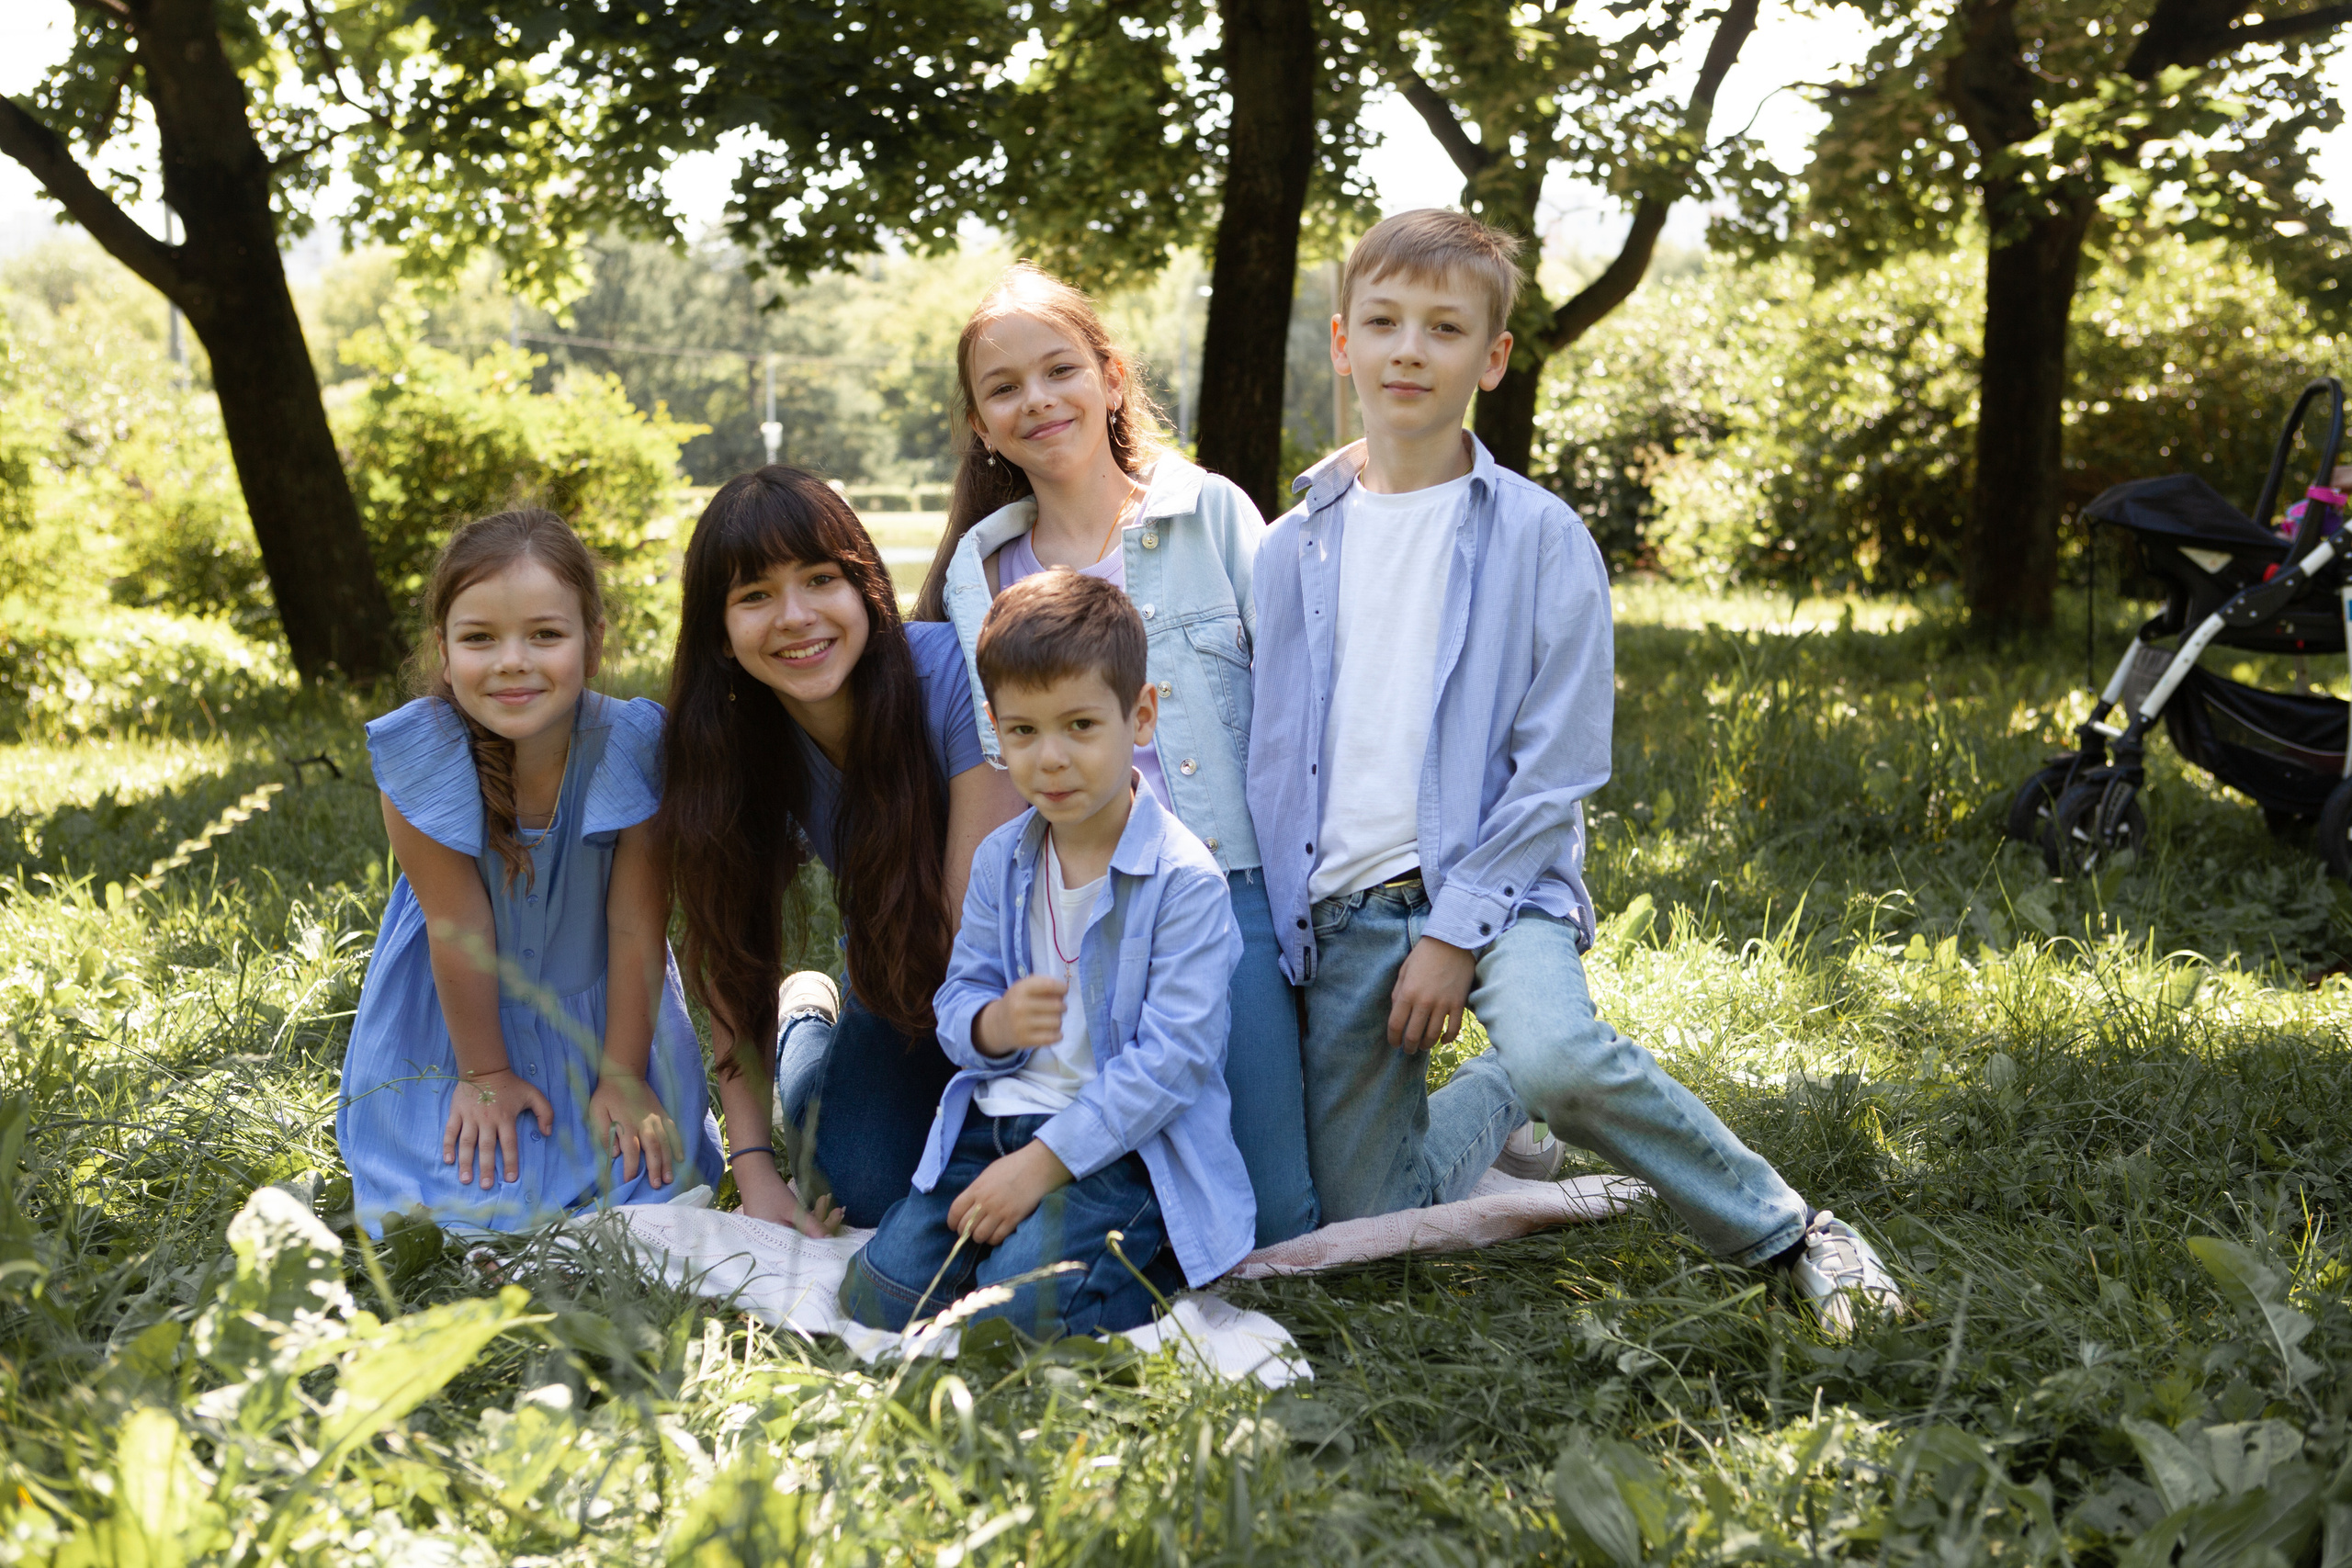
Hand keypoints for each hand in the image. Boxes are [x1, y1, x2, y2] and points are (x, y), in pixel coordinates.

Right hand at [442, 1068, 553, 1187]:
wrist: (485, 1068)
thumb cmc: (510, 1084)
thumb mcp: (533, 1094)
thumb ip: (545, 1112)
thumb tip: (547, 1132)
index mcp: (505, 1118)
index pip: (509, 1144)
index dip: (511, 1162)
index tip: (511, 1179)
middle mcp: (487, 1120)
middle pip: (486, 1147)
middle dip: (486, 1168)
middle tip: (486, 1186)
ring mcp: (470, 1117)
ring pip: (467, 1143)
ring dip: (466, 1162)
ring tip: (466, 1179)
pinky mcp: (456, 1113)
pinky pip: (451, 1131)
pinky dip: (448, 1146)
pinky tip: (448, 1160)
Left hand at [587, 1070, 681, 1187]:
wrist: (624, 1073)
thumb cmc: (607, 1095)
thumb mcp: (596, 1112)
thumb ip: (604, 1132)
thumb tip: (613, 1153)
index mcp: (627, 1125)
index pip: (631, 1151)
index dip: (631, 1167)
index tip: (629, 1180)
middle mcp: (644, 1124)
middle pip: (652, 1149)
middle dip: (655, 1169)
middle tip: (657, 1185)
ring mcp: (656, 1119)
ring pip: (665, 1143)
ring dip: (667, 1161)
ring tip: (669, 1178)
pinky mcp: (662, 1114)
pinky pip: (673, 1131)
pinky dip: (677, 1144)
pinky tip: (680, 1158)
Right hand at [732, 1154, 845, 1236]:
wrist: (754, 1174)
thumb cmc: (769, 1192)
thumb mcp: (792, 1209)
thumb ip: (810, 1226)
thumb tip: (830, 1240)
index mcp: (773, 1246)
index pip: (803, 1249)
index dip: (822, 1243)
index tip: (839, 1233)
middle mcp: (775, 1244)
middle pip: (805, 1241)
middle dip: (823, 1226)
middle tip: (840, 1211)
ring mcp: (777, 1235)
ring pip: (804, 1231)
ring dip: (819, 1217)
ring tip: (831, 1202)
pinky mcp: (780, 1226)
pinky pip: (798, 1225)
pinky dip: (810, 1216)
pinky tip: (822, 1202)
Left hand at [946, 1139, 1071, 1246]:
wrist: (1039, 1165)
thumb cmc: (1014, 1166)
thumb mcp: (989, 1173)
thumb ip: (978, 1189)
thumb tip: (970, 1204)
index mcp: (976, 1188)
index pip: (955, 1211)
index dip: (953, 1222)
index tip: (955, 1226)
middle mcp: (985, 1202)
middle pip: (965, 1227)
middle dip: (965, 1232)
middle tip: (971, 1231)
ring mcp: (999, 1211)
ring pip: (979, 1236)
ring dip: (980, 1237)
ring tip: (985, 1233)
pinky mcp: (1013, 1219)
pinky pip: (997, 1238)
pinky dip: (994, 1239)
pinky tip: (998, 1233)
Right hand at [978, 975, 1068, 1055]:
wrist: (998, 1024)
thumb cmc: (1018, 1002)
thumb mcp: (1024, 987)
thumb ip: (1043, 983)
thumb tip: (1064, 991)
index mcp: (1021, 989)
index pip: (1050, 985)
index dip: (1062, 988)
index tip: (1064, 991)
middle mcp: (1020, 1006)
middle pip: (1057, 1005)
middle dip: (1062, 1006)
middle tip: (1058, 1007)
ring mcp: (1022, 1025)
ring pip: (1057, 1022)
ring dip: (1058, 1020)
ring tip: (1052, 1019)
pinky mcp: (1025, 1040)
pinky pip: (1052, 1038)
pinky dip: (1058, 1035)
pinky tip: (1054, 1031)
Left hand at [1388, 936, 1477, 1052]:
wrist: (1451, 942)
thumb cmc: (1424, 955)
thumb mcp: (1404, 971)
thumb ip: (1398, 993)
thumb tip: (1396, 1013)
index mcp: (1407, 993)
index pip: (1396, 1025)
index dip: (1393, 1039)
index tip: (1394, 1043)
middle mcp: (1424, 1002)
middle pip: (1414, 1035)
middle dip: (1409, 1047)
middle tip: (1408, 1049)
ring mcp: (1443, 1004)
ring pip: (1433, 1035)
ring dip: (1427, 1045)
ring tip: (1423, 1046)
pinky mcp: (1459, 1004)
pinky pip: (1454, 1029)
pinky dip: (1448, 1038)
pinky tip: (1442, 1040)